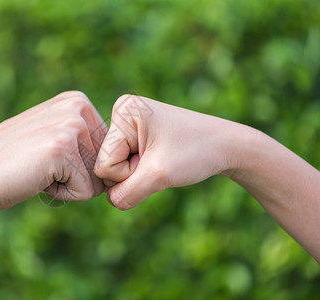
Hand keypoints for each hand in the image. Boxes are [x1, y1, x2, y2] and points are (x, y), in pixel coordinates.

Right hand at [0, 91, 107, 211]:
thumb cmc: (12, 162)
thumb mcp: (49, 134)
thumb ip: (80, 136)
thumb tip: (116, 160)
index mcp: (77, 101)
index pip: (108, 150)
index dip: (80, 166)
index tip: (49, 157)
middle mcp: (78, 107)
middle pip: (106, 164)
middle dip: (77, 176)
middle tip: (42, 165)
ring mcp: (71, 125)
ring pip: (98, 180)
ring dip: (70, 185)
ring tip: (39, 170)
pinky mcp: (63, 149)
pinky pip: (86, 191)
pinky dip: (63, 195)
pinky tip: (38, 178)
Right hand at [94, 94, 244, 209]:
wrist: (226, 145)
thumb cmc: (197, 153)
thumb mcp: (159, 176)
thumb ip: (126, 194)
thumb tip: (111, 201)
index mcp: (123, 111)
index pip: (103, 164)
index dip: (129, 174)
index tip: (158, 159)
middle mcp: (121, 112)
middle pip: (106, 164)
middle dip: (133, 173)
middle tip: (161, 160)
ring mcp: (128, 123)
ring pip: (114, 167)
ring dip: (138, 174)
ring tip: (162, 159)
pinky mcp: (135, 133)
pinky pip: (123, 163)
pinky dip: (141, 170)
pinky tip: (159, 159)